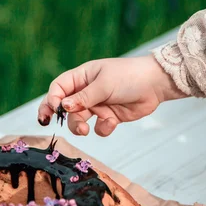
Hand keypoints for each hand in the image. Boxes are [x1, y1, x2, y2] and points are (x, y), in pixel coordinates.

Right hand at [37, 55, 186, 136]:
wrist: (156, 85)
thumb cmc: (129, 76)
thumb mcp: (104, 85)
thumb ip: (83, 98)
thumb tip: (62, 106)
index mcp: (82, 77)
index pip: (59, 88)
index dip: (52, 98)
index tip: (54, 109)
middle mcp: (87, 91)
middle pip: (65, 107)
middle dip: (61, 116)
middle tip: (49, 123)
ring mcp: (98, 105)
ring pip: (79, 120)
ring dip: (79, 126)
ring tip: (85, 130)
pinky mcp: (109, 117)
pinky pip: (98, 127)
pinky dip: (103, 127)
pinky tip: (112, 121)